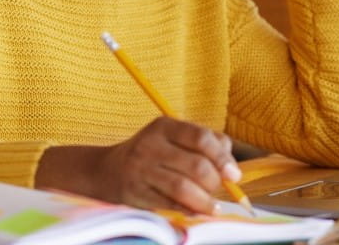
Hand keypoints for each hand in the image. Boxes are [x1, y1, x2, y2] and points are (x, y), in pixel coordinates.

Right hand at [36, 117, 240, 214]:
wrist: (104, 171)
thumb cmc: (151, 154)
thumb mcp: (173, 138)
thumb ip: (205, 144)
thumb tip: (231, 166)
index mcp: (164, 126)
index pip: (201, 138)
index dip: (223, 158)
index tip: (234, 175)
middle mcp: (150, 145)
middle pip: (196, 165)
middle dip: (215, 182)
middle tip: (220, 191)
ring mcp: (140, 170)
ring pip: (183, 188)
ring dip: (204, 201)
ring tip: (213, 208)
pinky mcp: (133, 193)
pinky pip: (167, 204)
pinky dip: (186, 210)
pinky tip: (195, 212)